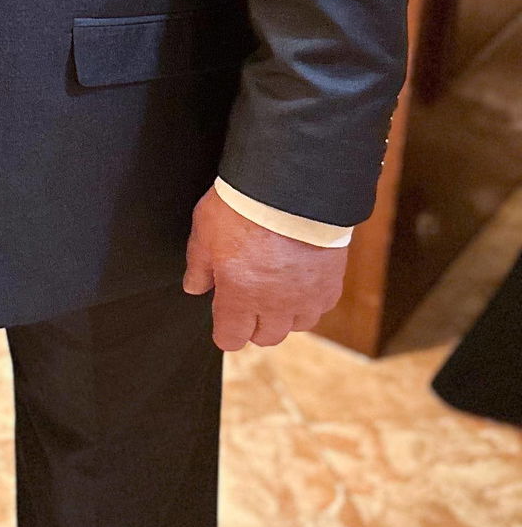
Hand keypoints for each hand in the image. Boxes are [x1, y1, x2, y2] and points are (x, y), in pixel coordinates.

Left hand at [182, 188, 347, 349]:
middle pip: (266, 337)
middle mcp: (274, 304)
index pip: (231, 338)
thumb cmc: (245, 206)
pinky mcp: (330, 284)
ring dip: (284, 315)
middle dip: (253, 325)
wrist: (291, 188)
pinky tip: (299, 281)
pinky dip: (309, 301)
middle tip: (247, 302)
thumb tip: (195, 286)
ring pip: (295, 326)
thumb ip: (199, 264)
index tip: (223, 322)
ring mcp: (305, 297)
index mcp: (239, 295)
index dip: (225, 332)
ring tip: (275, 291)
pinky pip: (320, 307)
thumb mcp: (205, 231)